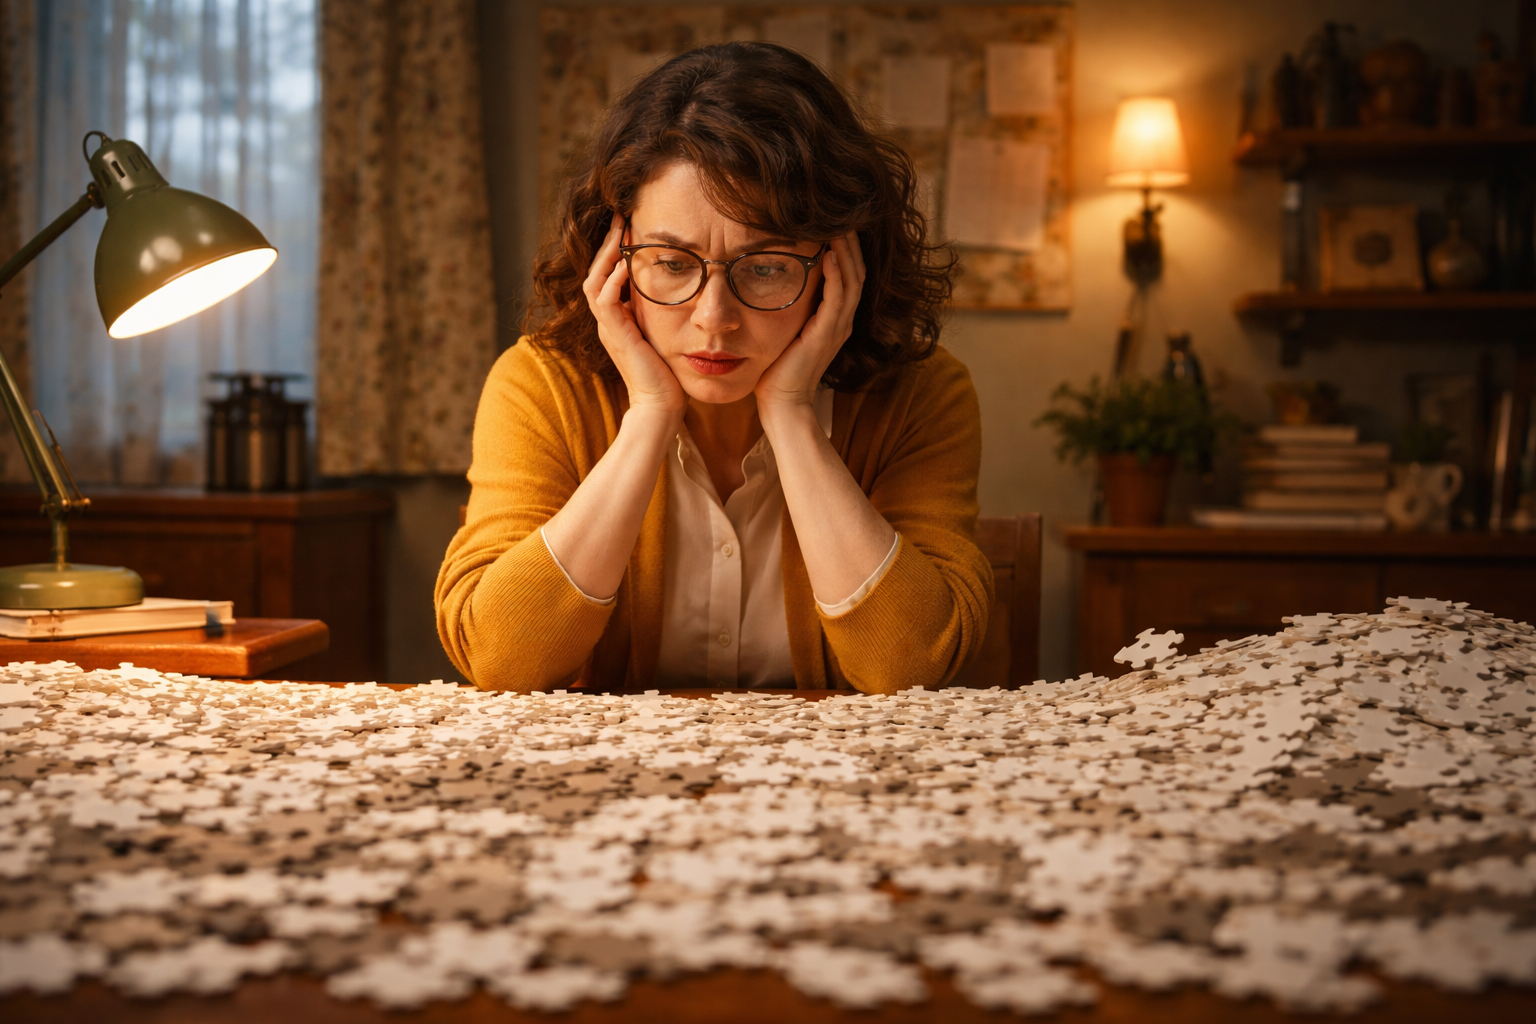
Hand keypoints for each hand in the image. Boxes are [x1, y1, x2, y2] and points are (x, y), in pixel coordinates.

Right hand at [583, 218, 684, 416]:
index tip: (632, 226)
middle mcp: (609, 322)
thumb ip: (665, 312)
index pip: (608, 275)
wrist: (661, 406)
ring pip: (595, 281)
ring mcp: (609, 329)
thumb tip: (687, 287)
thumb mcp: (667, 334)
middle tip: (622, 217)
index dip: (617, 251)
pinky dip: (613, 281)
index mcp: (618, 320)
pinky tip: (625, 265)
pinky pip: (604, 301)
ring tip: (622, 232)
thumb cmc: (669, 375)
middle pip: (596, 272)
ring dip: (608, 255)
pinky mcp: (615, 336)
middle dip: (609, 243)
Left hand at [754, 232, 866, 414]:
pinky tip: (830, 254)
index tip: (833, 222)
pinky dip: (837, 274)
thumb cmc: (777, 369)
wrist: (782, 402)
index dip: (845, 248)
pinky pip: (839, 298)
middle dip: (850, 242)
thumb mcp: (784, 329)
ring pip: (853, 279)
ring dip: (847, 251)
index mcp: (834, 318)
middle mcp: (842, 320)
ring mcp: (838, 327)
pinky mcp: (828, 334)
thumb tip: (769, 277)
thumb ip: (788, 306)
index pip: (848, 274)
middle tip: (842, 214)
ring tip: (840, 225)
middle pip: (857, 271)